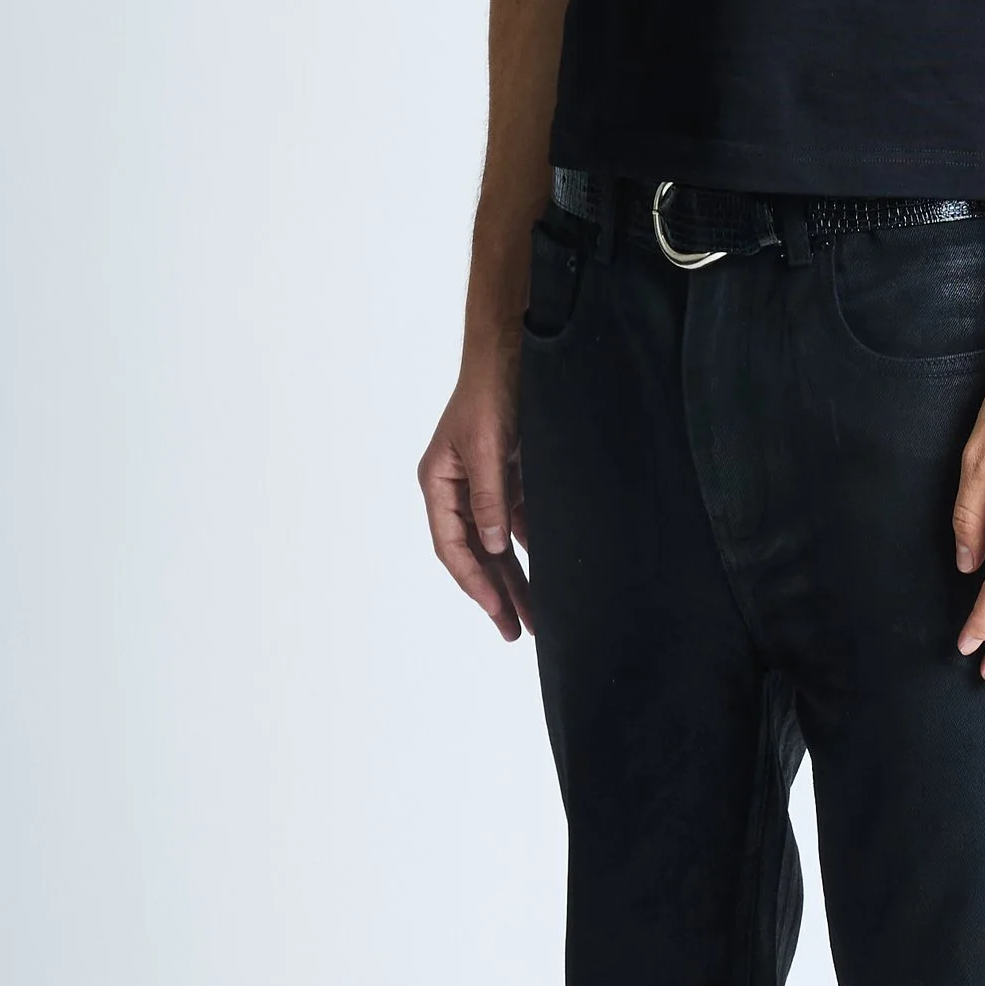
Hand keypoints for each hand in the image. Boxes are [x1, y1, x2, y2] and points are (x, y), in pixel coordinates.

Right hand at [419, 340, 536, 640]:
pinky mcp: (510, 478)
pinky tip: (545, 574)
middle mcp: (458, 490)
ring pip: (499, 544)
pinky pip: (519, 523)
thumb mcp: (485, 448)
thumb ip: (489, 498)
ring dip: (516, 578)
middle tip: (515, 631)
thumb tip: (494, 545)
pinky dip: (531, 548)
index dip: (473, 581)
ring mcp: (485, 485)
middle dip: (496, 593)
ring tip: (534, 617)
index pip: (451, 546)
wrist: (513, 353)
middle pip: (476, 553)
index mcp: (439, 484)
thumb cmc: (490, 394)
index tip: (495, 609)